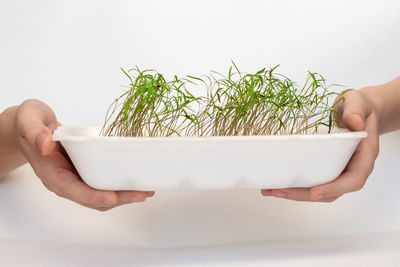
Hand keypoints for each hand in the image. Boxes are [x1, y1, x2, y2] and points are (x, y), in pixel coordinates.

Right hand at [14, 99, 153, 210]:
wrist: (30, 127)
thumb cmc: (29, 123)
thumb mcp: (28, 120)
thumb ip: (34, 131)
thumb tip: (44, 143)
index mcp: (50, 171)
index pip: (72, 190)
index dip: (93, 196)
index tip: (112, 197)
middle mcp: (63, 180)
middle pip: (91, 198)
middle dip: (118, 199)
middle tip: (142, 194)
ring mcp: (74, 179)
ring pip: (99, 196)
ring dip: (122, 196)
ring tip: (145, 191)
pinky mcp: (83, 173)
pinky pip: (101, 185)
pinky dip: (119, 187)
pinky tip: (136, 182)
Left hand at [261, 88, 379, 201]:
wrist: (357, 110)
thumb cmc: (358, 107)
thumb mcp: (358, 102)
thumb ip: (356, 110)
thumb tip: (355, 121)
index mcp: (364, 156)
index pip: (353, 180)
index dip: (334, 188)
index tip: (315, 192)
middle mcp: (352, 168)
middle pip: (331, 191)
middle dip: (304, 195)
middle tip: (280, 191)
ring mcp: (338, 170)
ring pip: (319, 189)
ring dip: (295, 193)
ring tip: (271, 190)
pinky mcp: (326, 167)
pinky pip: (312, 181)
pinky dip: (295, 184)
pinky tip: (276, 183)